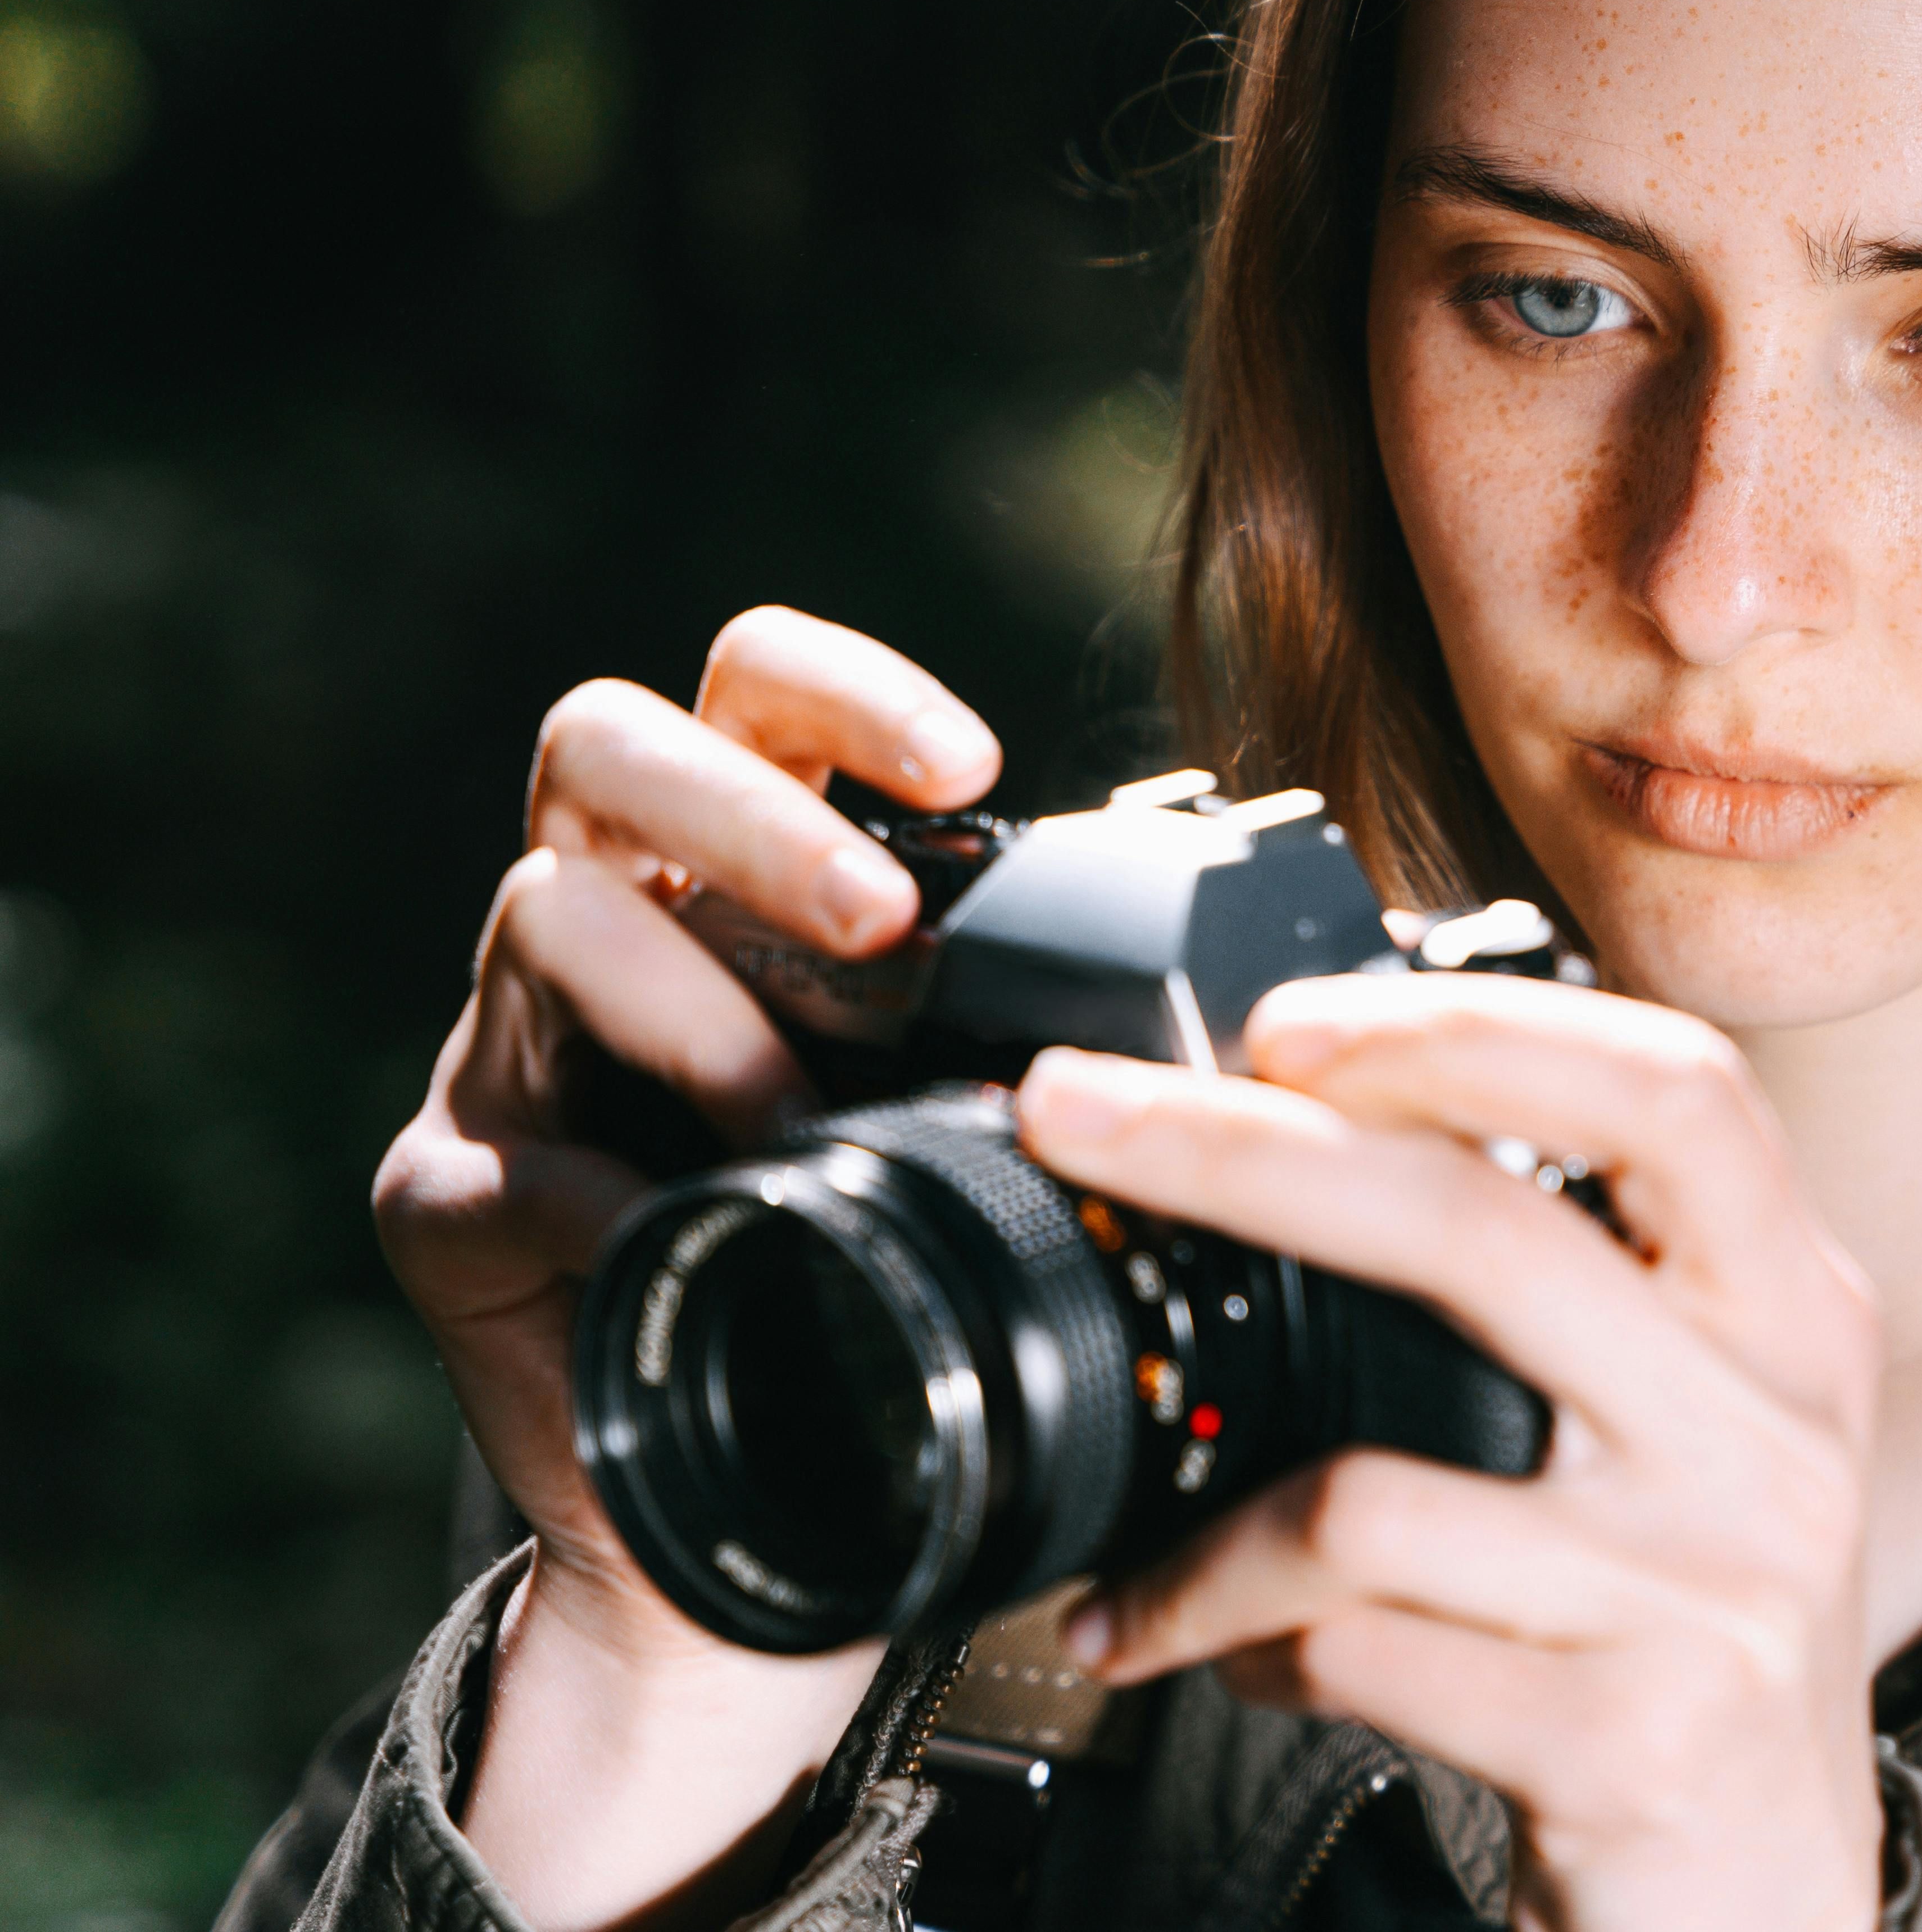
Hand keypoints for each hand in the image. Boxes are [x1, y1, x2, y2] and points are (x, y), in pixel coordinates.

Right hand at [371, 606, 1000, 1928]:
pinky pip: (503, 1158)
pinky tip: (684, 1236)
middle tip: (879, 919)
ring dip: (699, 1008)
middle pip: (605, 743)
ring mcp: (512, 1045)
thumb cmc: (872, 1266)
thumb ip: (1010, 1032)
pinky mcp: (447, 1192)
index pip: (756, 695)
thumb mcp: (957, 1122)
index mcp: (732, 877)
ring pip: (548, 913)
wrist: (747, 1502)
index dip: (847, 691)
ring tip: (793, 1116)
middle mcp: (608, 922)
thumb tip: (1202, 1001)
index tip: (971, 765)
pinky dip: (607, 1195)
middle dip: (753, 813)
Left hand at [1019, 972, 1886, 1931]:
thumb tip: (1308, 1145)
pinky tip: (1210, 1656)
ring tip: (1123, 1557)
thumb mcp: (1688, 1432)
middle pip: (1485, 1230)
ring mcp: (1715, 1582)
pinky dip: (1238, 1643)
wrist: (1768, 1905)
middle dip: (1244, 1153)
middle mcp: (1776, 1425)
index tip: (1290, 1021)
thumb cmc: (1689, 1638)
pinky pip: (1356, 1645)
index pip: (1669, 1089)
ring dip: (1198, 1518)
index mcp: (1790, 1311)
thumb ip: (1575, 1291)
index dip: (1474, 1028)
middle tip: (1084, 1117)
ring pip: (1377, 1478)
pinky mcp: (1635, 1733)